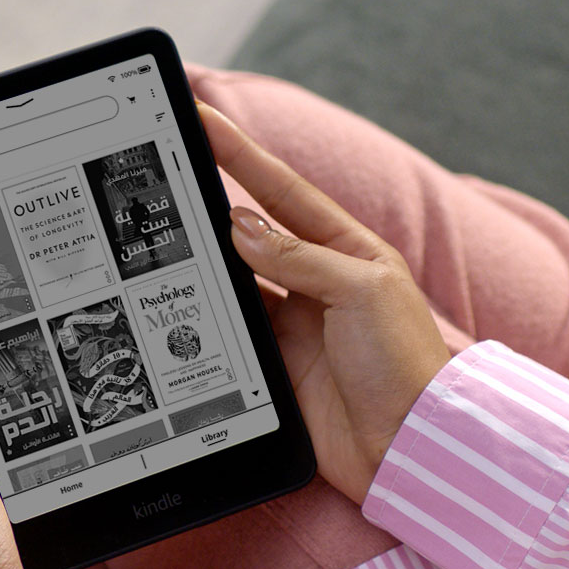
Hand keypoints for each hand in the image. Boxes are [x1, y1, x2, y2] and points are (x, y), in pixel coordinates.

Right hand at [203, 103, 450, 503]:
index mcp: (348, 248)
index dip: (242, 154)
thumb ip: (300, 256)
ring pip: (236, 279)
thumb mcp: (361, 290)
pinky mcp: (275, 364)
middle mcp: (318, 279)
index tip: (203, 121)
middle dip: (211, 201)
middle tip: (166, 175)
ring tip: (162, 235)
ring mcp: (294, 322)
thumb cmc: (405, 362)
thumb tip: (241, 226)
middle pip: (251, 231)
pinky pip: (231, 329)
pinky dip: (207, 315)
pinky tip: (181, 300)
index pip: (283, 191)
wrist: (406, 447)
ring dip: (205, 261)